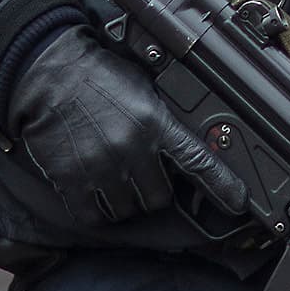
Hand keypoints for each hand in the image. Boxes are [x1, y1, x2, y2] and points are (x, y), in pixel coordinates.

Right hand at [7, 27, 239, 225]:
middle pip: (159, 198)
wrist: (51, 74)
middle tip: (139, 171)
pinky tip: (94, 188)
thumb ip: (164, 119)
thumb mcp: (144, 87)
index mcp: (155, 123)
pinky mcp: (73, 181)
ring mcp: (102, 168)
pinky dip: (97, 209)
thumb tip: (183, 145)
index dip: (221, 186)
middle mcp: (132, 149)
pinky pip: (95, 216)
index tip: (238, 203)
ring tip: (113, 175)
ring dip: (125, 200)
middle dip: (153, 189)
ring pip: (127, 211)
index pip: (198, 162)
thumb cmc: (99, 76)